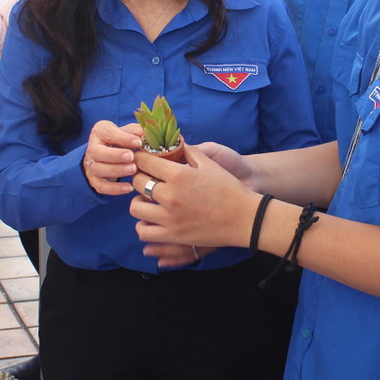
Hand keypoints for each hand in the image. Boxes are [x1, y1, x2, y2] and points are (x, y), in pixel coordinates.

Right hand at [82, 120, 143, 195]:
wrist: (109, 154)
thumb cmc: (121, 141)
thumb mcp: (128, 132)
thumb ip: (137, 132)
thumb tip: (150, 135)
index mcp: (100, 132)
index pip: (108, 133)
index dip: (123, 138)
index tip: (138, 142)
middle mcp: (92, 148)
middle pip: (97, 152)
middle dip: (115, 155)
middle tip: (132, 157)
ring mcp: (91, 165)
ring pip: (97, 169)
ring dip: (116, 171)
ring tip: (133, 170)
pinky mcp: (94, 180)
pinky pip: (101, 186)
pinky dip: (115, 189)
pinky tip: (129, 187)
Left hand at [130, 144, 260, 267]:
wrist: (245, 218)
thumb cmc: (230, 189)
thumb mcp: (210, 164)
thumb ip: (189, 152)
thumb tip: (176, 143)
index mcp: (179, 175)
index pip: (144, 162)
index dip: (140, 158)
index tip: (142, 160)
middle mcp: (170, 196)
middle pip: (136, 183)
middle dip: (138, 177)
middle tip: (146, 178)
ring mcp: (170, 218)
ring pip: (135, 208)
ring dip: (138, 202)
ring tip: (148, 201)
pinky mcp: (173, 236)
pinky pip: (144, 232)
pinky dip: (143, 226)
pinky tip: (152, 220)